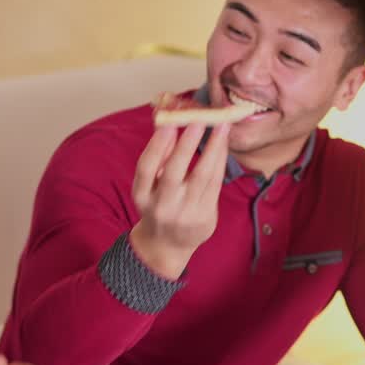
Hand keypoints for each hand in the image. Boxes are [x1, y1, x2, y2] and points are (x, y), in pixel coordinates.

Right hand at [129, 122, 230, 278]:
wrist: (167, 245)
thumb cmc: (158, 204)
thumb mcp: (149, 186)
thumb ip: (158, 158)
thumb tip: (167, 121)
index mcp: (142, 196)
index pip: (146, 169)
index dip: (156, 146)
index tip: (168, 123)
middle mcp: (162, 206)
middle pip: (174, 173)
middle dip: (187, 145)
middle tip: (199, 119)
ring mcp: (185, 214)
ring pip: (201, 177)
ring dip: (213, 148)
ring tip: (221, 126)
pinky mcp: (205, 217)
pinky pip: (215, 184)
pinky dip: (220, 161)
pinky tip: (223, 144)